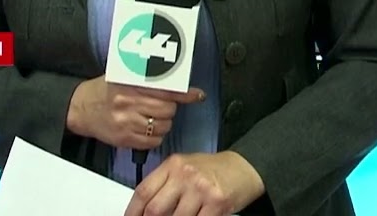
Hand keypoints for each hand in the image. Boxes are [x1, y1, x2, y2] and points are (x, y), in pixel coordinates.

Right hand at [66, 76, 204, 150]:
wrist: (80, 108)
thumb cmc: (104, 90)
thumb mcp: (123, 77)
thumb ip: (147, 80)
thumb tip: (176, 83)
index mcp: (130, 85)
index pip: (165, 89)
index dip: (184, 94)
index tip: (198, 95)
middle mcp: (128, 103)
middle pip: (167, 110)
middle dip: (169, 109)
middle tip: (160, 106)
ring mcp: (126, 123)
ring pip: (162, 127)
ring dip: (162, 123)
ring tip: (150, 118)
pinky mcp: (124, 139)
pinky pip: (152, 142)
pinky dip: (154, 137)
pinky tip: (145, 129)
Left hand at [124, 152, 265, 215]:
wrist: (244, 167)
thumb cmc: (212, 170)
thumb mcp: (184, 168)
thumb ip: (164, 185)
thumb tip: (143, 210)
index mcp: (172, 165)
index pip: (143, 192)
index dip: (132, 213)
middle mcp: (185, 175)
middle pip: (155, 210)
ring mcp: (201, 188)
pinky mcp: (216, 202)